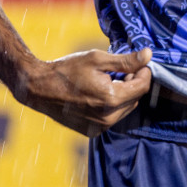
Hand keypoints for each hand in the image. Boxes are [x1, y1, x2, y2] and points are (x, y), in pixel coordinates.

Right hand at [13, 48, 152, 136]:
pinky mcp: (92, 131)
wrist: (38, 88)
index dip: (144, 73)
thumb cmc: (66, 70)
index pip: (142, 87)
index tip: (139, 64)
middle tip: (121, 71)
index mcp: (111, 99)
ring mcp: (99, 127)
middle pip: (135, 98)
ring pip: (125, 109)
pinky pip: (112, 117)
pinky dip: (112, 106)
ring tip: (108, 81)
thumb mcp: (97, 59)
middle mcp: (108, 117)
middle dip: (133, 83)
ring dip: (123, 95)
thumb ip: (125, 61)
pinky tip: (98, 94)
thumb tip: (148, 56)